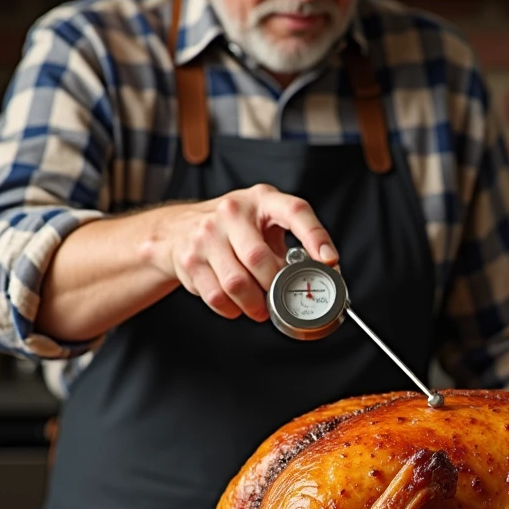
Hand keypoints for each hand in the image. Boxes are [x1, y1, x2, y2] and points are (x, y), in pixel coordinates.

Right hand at [156, 184, 338, 321]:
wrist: (178, 228)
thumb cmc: (233, 228)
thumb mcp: (262, 221)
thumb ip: (289, 244)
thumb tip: (323, 274)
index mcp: (262, 199)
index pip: (295, 212)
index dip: (315, 236)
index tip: (330, 260)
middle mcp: (232, 212)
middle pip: (259, 259)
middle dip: (275, 287)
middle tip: (280, 298)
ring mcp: (207, 234)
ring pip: (237, 283)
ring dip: (254, 304)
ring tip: (260, 308)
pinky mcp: (190, 259)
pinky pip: (217, 297)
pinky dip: (232, 309)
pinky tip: (237, 305)